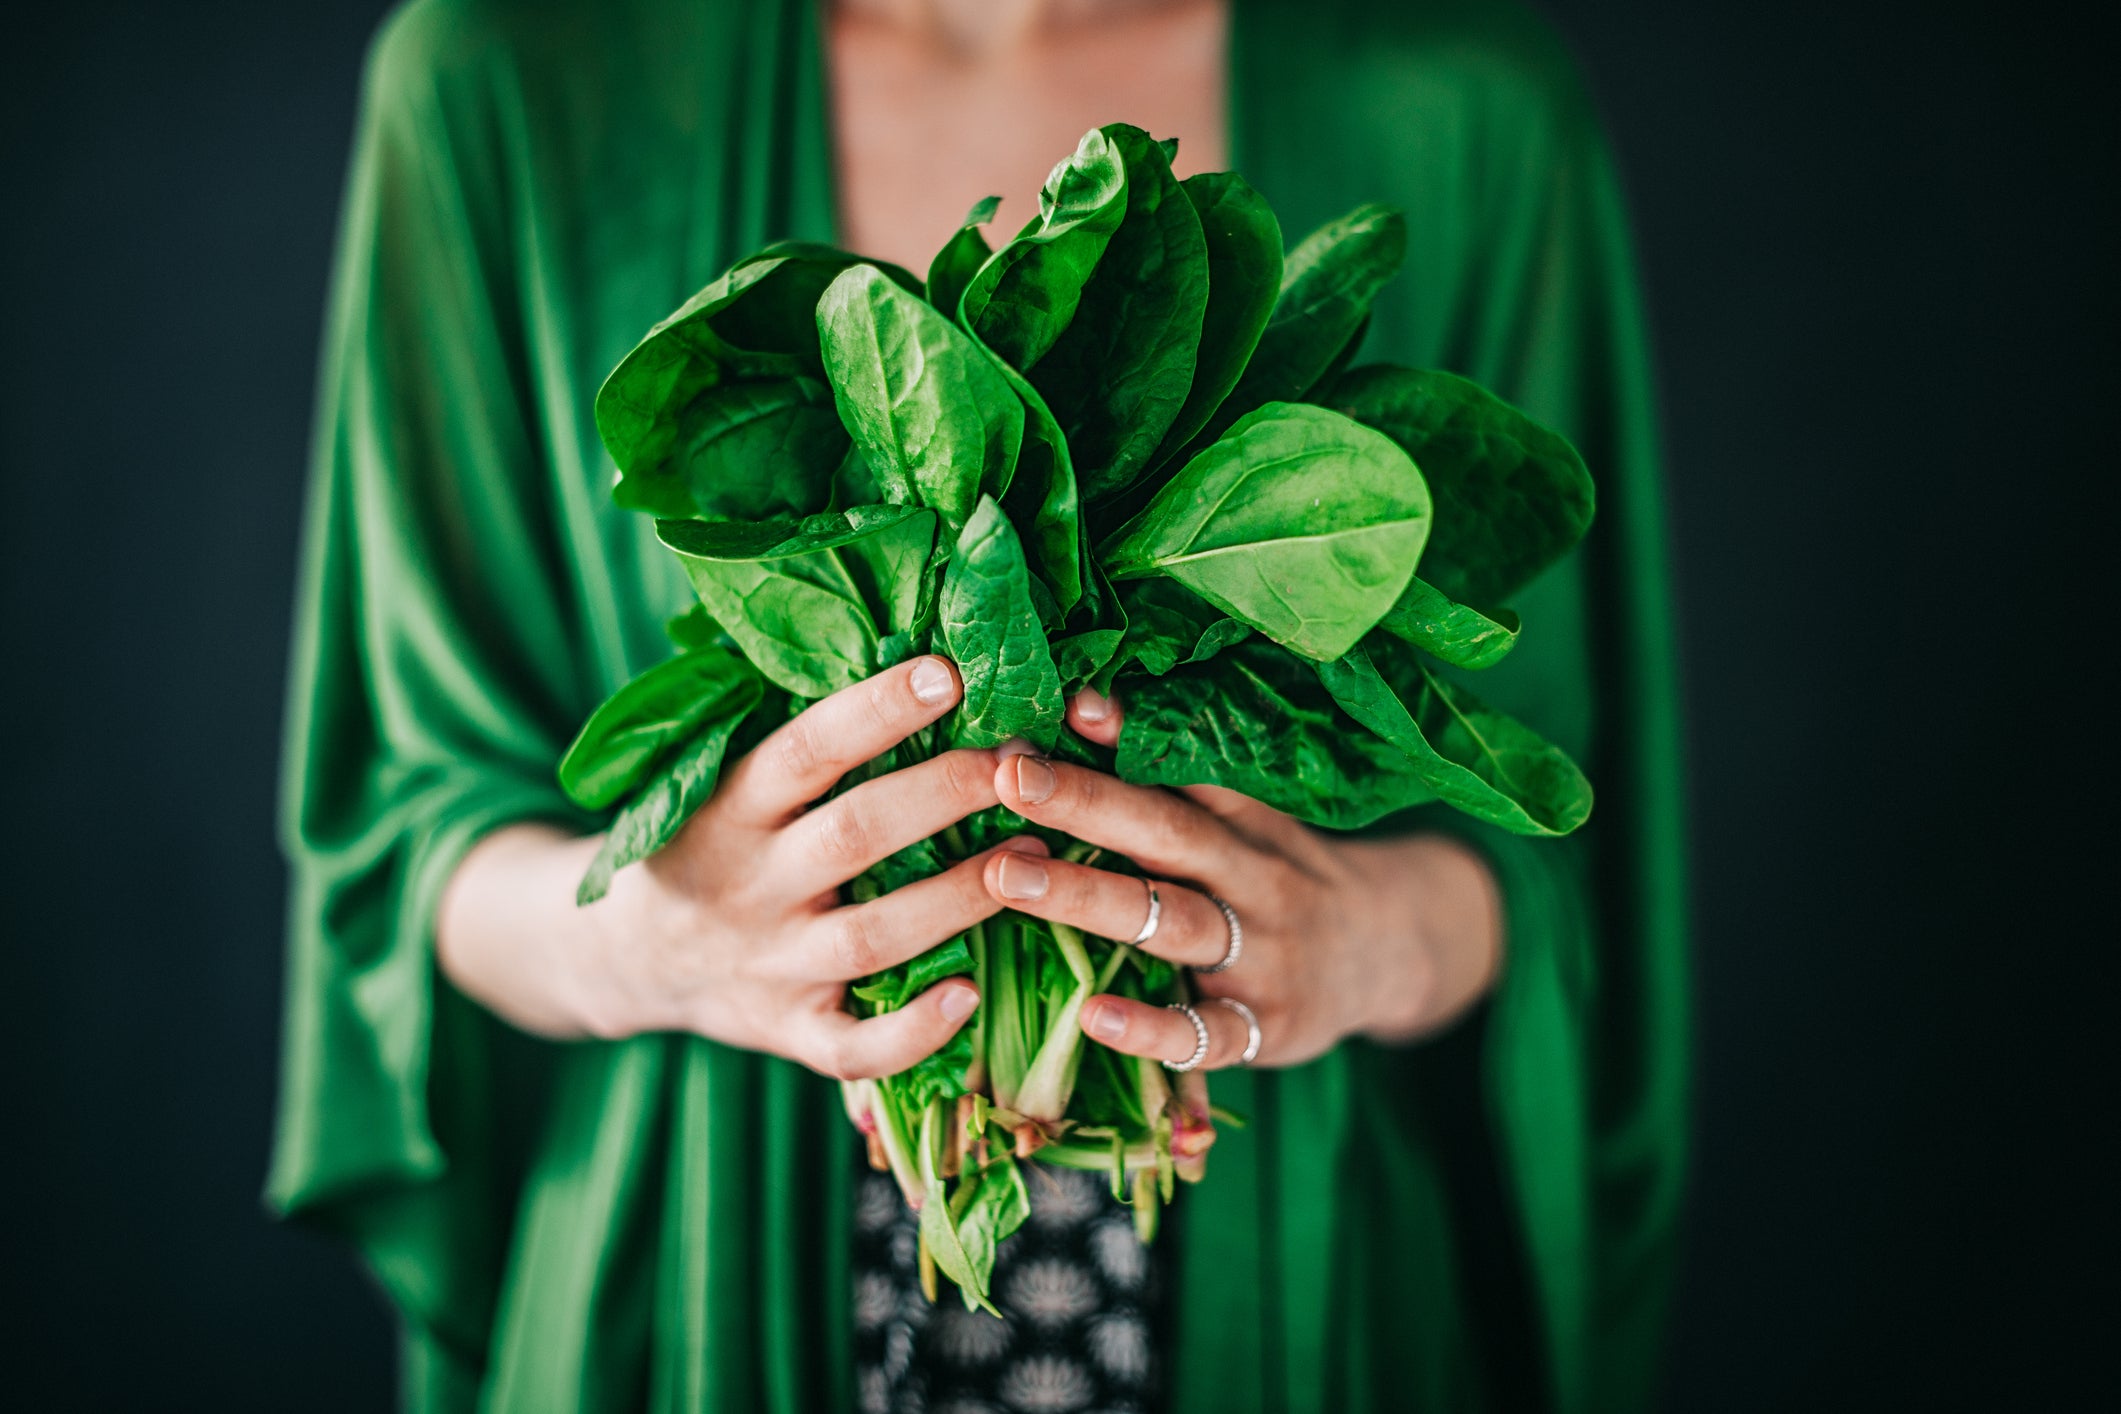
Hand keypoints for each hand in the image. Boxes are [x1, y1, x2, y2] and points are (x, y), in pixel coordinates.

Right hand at [442, 656, 1041, 1079]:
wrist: (623, 957)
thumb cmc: (707, 842)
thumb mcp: (719, 780)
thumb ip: (799, 739)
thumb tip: (913, 649)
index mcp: (728, 807)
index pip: (804, 750)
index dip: (875, 710)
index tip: (948, 671)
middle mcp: (749, 885)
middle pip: (856, 834)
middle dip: (947, 793)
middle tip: (1026, 762)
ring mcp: (769, 965)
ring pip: (874, 936)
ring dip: (961, 897)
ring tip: (1039, 858)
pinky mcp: (787, 1033)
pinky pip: (853, 1048)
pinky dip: (913, 1032)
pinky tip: (973, 996)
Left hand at [977, 688, 1502, 1069]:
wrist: (1389, 955)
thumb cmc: (1279, 877)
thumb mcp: (1245, 822)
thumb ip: (1170, 778)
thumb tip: (1079, 704)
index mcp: (1245, 822)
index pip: (1184, 771)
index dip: (1126, 737)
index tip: (1063, 705)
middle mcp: (1255, 879)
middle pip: (1168, 834)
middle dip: (1086, 803)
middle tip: (1008, 777)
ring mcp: (1263, 956)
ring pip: (1173, 923)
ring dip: (1089, 897)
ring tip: (1006, 875)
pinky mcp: (1265, 1029)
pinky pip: (1205, 1034)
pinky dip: (1151, 1028)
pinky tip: (1092, 1015)